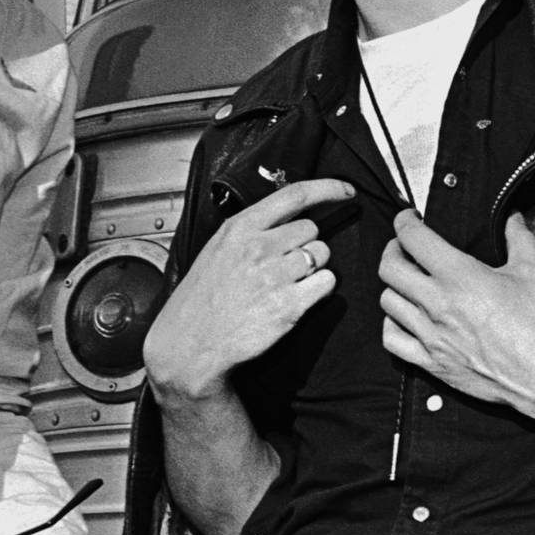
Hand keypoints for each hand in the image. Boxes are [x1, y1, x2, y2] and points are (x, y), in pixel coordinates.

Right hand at [143, 178, 351, 404]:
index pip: (295, 195)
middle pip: (312, 230)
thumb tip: (287, 219)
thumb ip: (251, 231)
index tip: (346, 191)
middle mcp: (259, 247)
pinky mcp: (290, 305)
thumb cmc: (200, 301)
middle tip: (285, 265)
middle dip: (306, 244)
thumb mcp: (217, 251)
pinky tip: (297, 298)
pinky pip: (327, 282)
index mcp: (240, 228)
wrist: (188, 346)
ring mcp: (276, 276)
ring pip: (322, 255)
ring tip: (286, 284)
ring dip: (313, 267)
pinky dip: (319, 289)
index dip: (329, 189)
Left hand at [379, 211, 534, 443]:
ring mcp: (431, 335)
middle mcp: (438, 303)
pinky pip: (392, 340)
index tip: (408, 219)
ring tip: (406, 281)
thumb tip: (514, 219)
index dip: (404, 222)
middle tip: (404, 247)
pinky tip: (404, 318)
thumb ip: (519, 240)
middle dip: (393, 250)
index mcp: (460, 276)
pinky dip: (392, 324)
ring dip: (393, 286)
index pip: (413, 239)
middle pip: (389, 268)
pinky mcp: (432, 362)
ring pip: (388, 301)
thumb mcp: (533, 274)